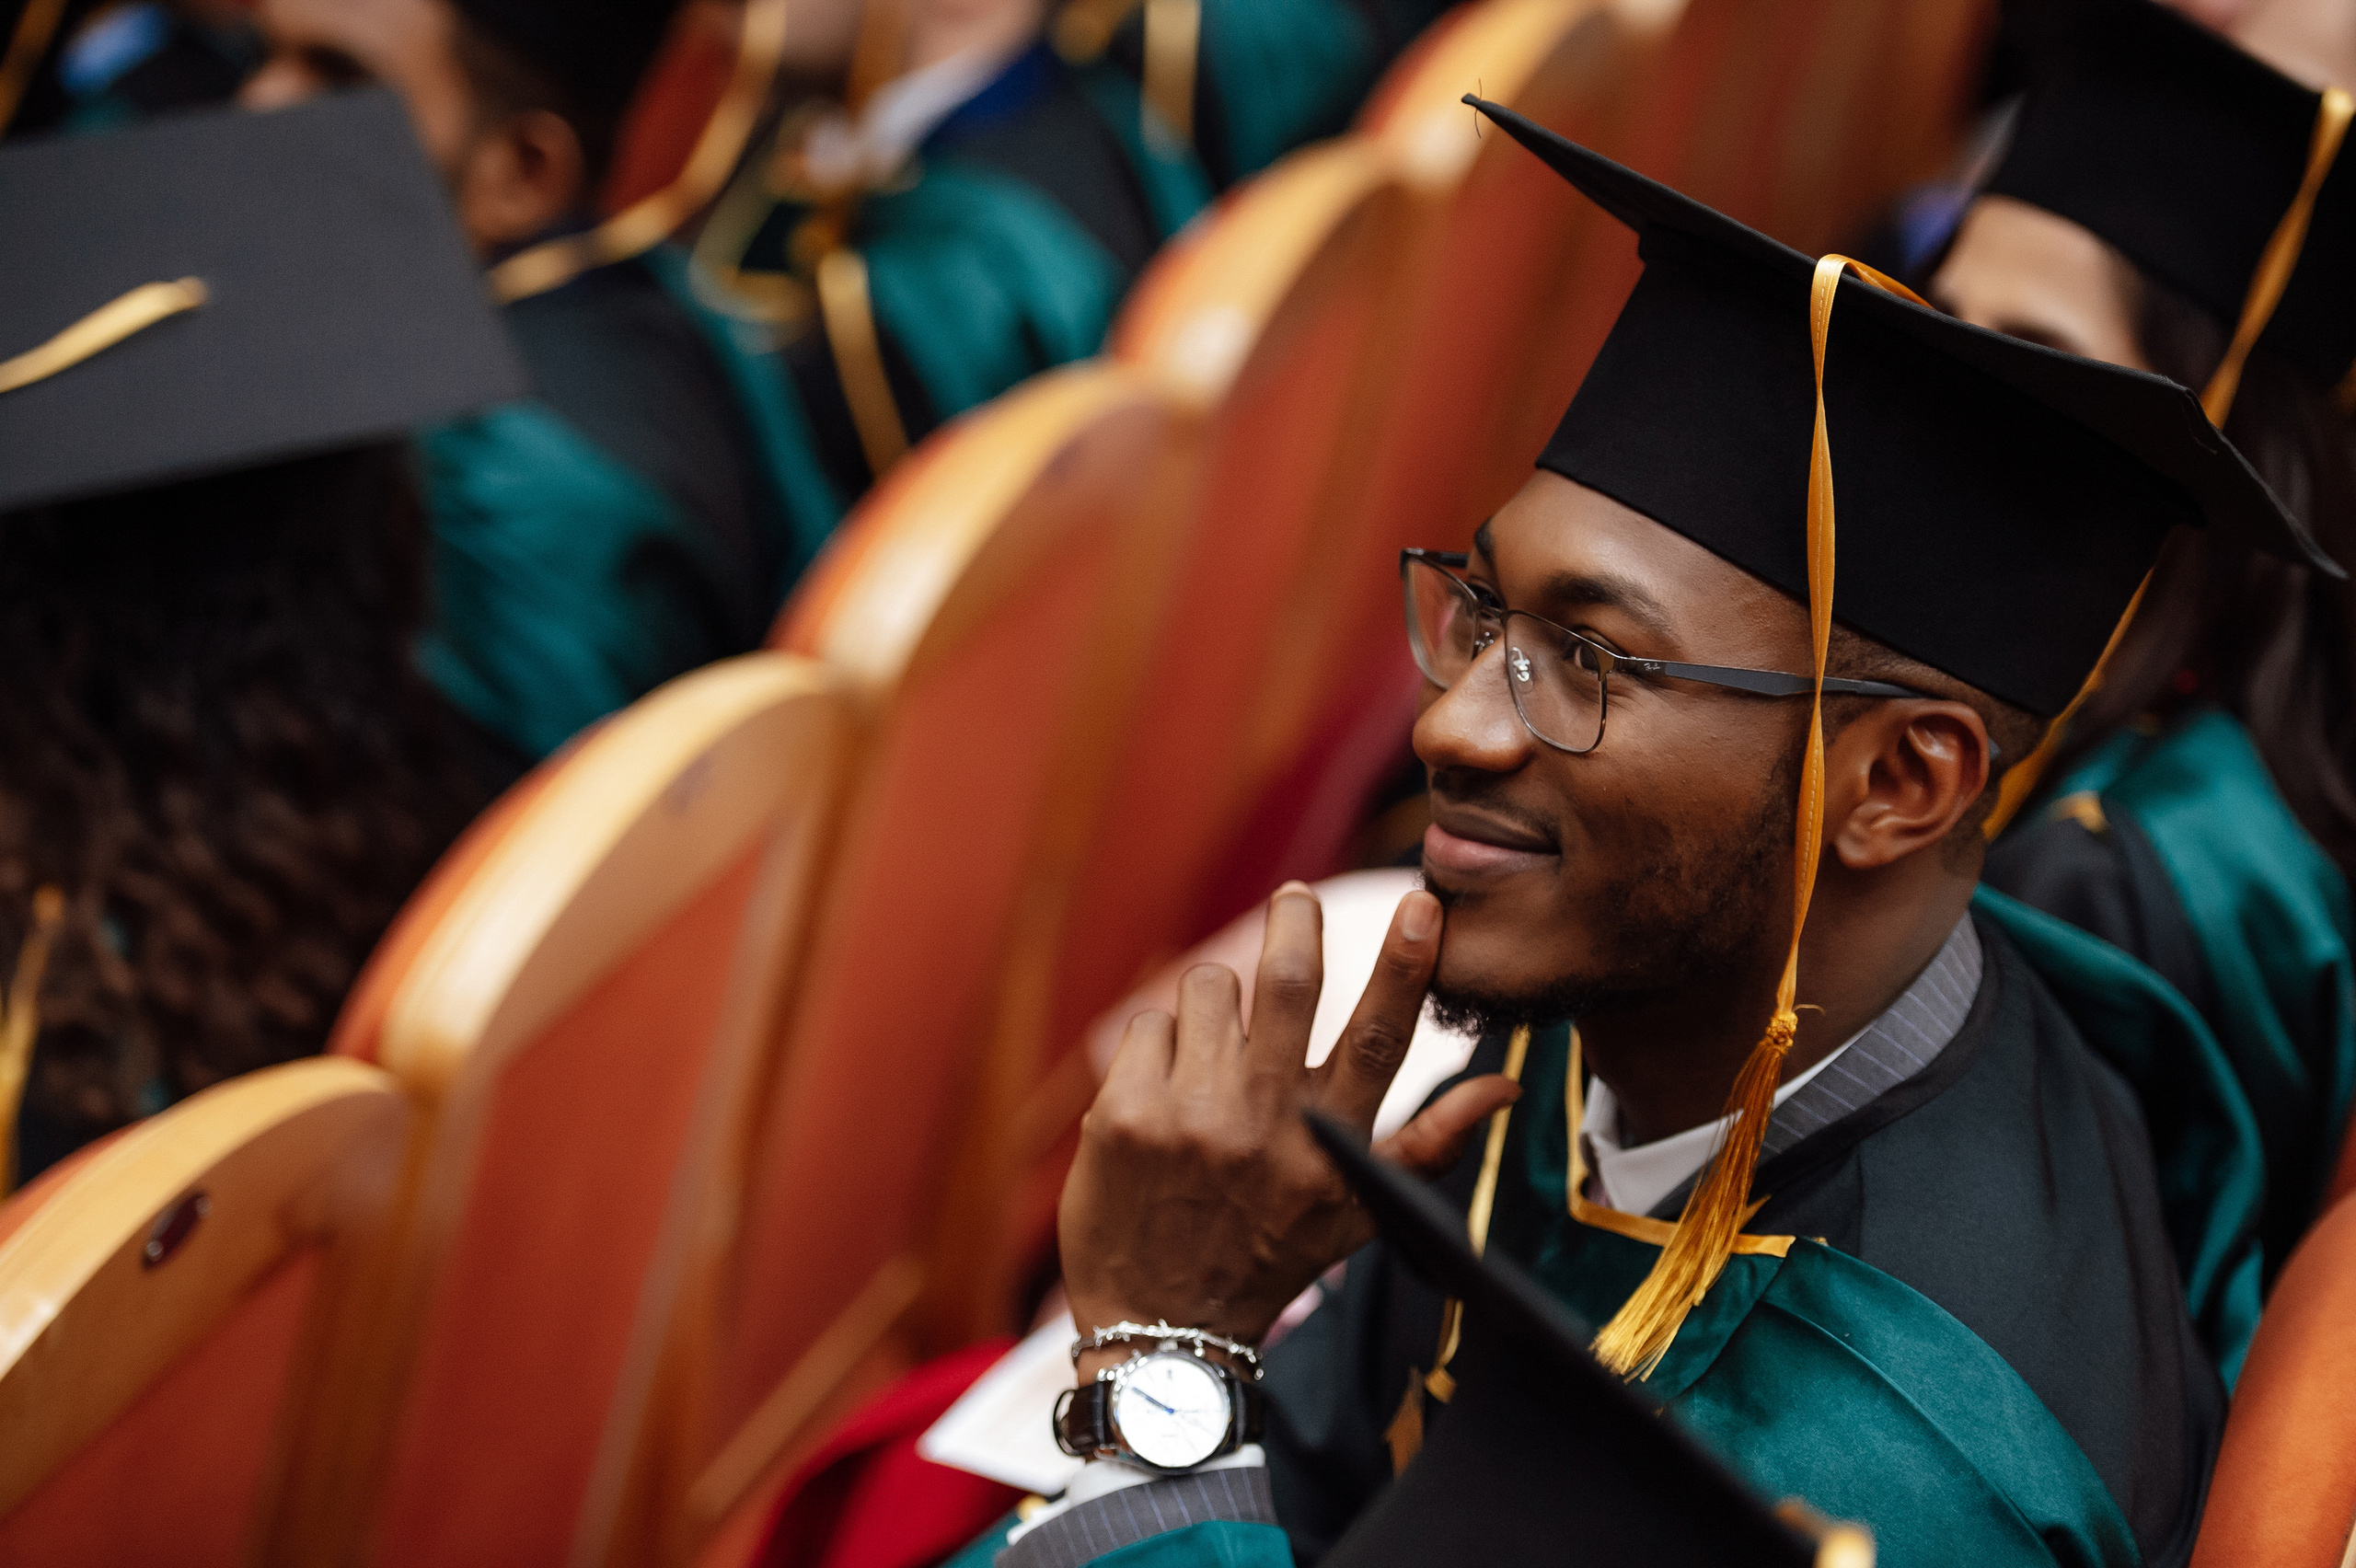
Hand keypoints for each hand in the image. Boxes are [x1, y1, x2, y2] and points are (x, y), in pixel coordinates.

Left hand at [1059, 881, 1520, 1374]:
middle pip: (1290, 983)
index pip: (1381, 1040)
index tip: (1423, 904)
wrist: (1159, 1324)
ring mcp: (1192, 1117)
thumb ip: (1431, 1143)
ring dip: (1214, 1007)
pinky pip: (1149, 1025)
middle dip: (1296, 923)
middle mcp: (1266, 1126)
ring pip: (1210, 989)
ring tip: (1212, 1062)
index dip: (1406, 966)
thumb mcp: (1361, 1213)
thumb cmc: (1268, 1256)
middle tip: (1295, 899)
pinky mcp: (1126, 1115)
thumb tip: (1506, 1087)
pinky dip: (1157, 1048)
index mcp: (1332, 1146)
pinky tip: (1161, 1099)